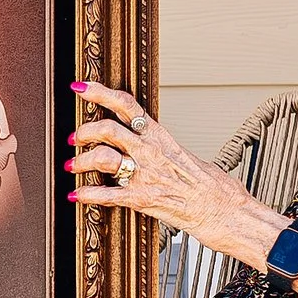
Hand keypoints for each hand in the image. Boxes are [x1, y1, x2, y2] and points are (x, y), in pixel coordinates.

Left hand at [67, 83, 278, 265]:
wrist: (224, 210)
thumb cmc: (213, 187)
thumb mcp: (187, 156)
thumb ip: (164, 148)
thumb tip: (154, 144)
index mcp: (161, 137)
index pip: (128, 105)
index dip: (100, 93)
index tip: (81, 87)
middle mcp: (150, 152)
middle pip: (107, 129)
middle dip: (84, 131)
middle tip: (75, 137)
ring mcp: (145, 174)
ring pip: (102, 157)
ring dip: (81, 161)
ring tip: (72, 166)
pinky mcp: (141, 199)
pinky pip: (106, 194)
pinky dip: (87, 195)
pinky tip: (77, 196)